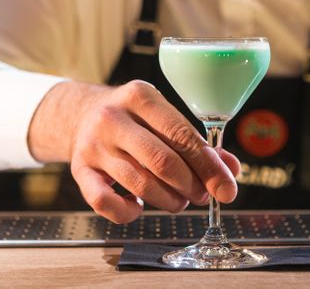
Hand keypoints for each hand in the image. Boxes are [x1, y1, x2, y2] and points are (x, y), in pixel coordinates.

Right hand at [28, 80, 239, 222]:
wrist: (80, 115)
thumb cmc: (133, 119)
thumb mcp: (162, 116)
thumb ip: (196, 141)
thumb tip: (230, 169)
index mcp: (140, 96)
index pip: (181, 134)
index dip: (208, 165)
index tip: (226, 187)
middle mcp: (113, 118)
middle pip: (162, 161)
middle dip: (191, 185)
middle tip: (202, 195)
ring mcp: (93, 145)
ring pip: (140, 184)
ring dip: (168, 201)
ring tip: (178, 201)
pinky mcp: (79, 170)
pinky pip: (104, 202)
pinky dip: (128, 213)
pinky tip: (138, 207)